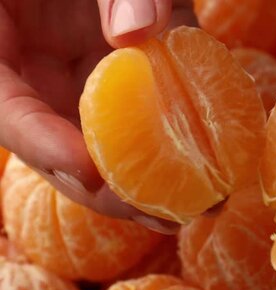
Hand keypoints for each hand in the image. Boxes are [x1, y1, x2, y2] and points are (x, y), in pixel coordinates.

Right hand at [0, 0, 193, 232]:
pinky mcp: (109, 76)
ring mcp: (69, 77)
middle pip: (56, 145)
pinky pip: (133, 116)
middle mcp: (29, 69)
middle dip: (107, 187)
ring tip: (190, 205)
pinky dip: (163, 141)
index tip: (90, 170)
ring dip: (141, 180)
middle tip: (162, 214)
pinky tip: (200, 162)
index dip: (41, 145)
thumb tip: (138, 34)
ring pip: (96, 142)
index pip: (5, 112)